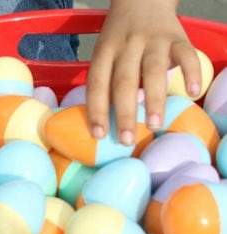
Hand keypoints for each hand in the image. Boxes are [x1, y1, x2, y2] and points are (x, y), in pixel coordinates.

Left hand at [85, 0, 200, 144]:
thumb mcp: (106, 54)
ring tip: (154, 125)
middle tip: (127, 140)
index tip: (99, 135)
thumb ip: (108, 82)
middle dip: (124, 113)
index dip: (97, 110)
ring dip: (153, 100)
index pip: (97, 84)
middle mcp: (127, 45)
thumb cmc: (121, 39)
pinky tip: (193, 93)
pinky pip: (186, 54)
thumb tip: (105, 123)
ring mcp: (153, 39)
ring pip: (153, 71)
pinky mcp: (177, 36)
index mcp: (105, 51)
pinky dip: (191, 72)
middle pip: (124, 81)